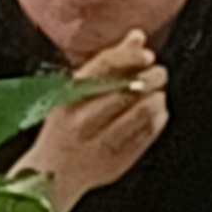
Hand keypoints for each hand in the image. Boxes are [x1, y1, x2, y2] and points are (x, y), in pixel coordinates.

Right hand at [20, 32, 169, 209]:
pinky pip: (145, 137)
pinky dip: (157, 120)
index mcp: (68, 98)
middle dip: (150, 78)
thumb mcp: (78, 92)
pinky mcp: (115, 163)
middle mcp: (80, 121)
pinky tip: (158, 112)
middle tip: (160, 72)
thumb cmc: (68, 124)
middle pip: (125, 91)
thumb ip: (109, 63)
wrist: (52, 175)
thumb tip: (138, 36)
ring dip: (156, 99)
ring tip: (159, 93)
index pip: (102, 67)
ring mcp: (97, 144)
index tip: (148, 55)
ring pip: (140, 115)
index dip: (129, 57)